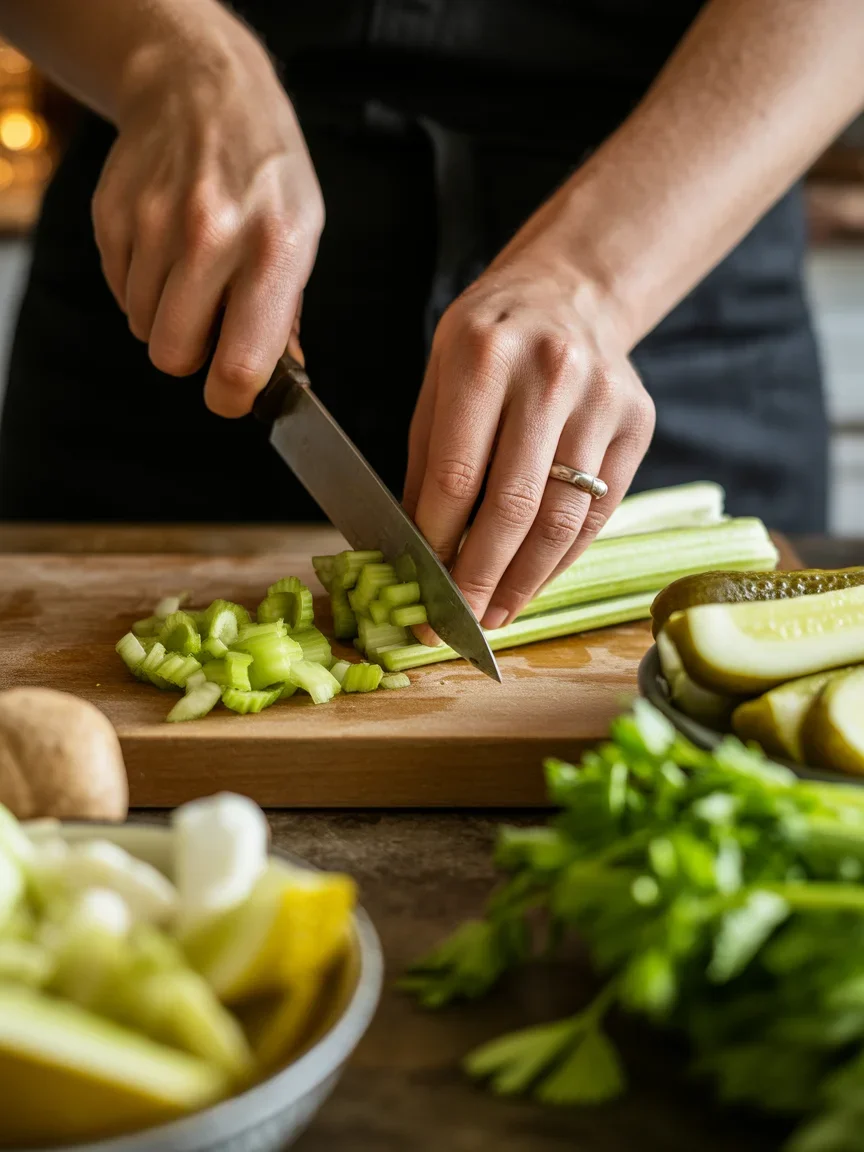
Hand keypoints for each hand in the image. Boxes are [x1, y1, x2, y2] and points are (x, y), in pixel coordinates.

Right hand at [92, 21, 322, 415]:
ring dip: (164, 316)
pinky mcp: (114, 214)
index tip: (231, 396)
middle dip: (190, 356)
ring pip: (141, 325)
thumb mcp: (304, 234)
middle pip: (172, 353)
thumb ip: (285, 311)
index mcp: (273, 250)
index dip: (231, 397)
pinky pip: (119, 289)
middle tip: (210, 330)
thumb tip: (271, 378)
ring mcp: (154, 223)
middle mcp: (211, 237)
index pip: (240, 363)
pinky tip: (166, 249)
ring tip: (192, 275)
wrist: (203, 89)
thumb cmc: (266, 172)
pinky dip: (140, 284)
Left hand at [404, 243, 654, 630]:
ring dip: (526, 580)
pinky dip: (563, 557)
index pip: (457, 474)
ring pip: (564, 518)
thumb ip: (428, 462)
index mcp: (483, 355)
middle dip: (481, 576)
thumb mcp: (439, 381)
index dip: (438, 541)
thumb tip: (415, 549)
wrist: (570, 293)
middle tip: (458, 621)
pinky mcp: (638, 423)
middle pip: (515, 505)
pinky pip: (600, 511)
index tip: (421, 586)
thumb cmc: (489, 342)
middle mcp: (550, 373)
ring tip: (495, 614)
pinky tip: (533, 580)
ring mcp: (603, 399)